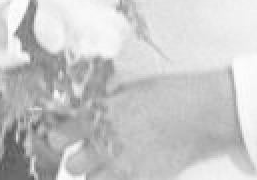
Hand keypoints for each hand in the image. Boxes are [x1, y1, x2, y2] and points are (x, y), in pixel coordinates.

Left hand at [65, 70, 239, 179]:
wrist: (198, 115)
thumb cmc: (164, 94)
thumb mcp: (125, 87)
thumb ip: (101, 99)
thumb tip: (85, 103)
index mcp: (98, 115)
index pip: (58, 136)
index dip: (58, 137)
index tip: (60, 136)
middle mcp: (106, 143)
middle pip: (72, 166)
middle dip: (77, 159)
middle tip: (87, 152)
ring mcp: (124, 166)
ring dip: (96, 174)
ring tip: (108, 164)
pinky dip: (119, 179)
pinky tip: (127, 170)